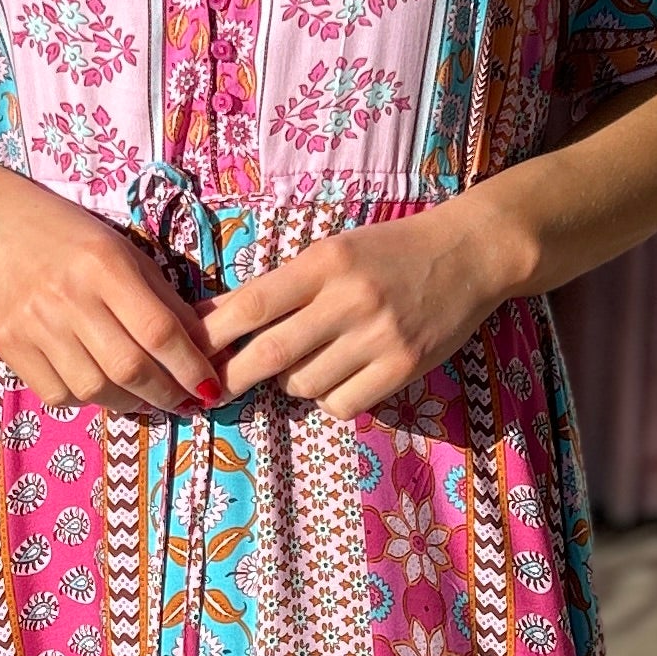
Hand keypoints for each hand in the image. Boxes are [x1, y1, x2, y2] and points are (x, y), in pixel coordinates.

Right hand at [0, 159, 220, 418]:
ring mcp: (33, 324)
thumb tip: (201, 346)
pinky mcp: (8, 345)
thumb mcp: (121, 250)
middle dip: (165, 394)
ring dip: (129, 402)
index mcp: (104, 264)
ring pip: (94, 389)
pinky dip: (87, 399)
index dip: (190, 366)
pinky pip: (58, 394)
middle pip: (129, 367)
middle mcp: (68, 297)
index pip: (158, 330)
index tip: (208, 386)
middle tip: (182, 400)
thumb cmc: (67, 234)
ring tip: (143, 396)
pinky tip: (98, 385)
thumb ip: (160, 297)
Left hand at [205, 197, 532, 416]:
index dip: (211, 335)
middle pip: (269, 354)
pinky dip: (330, 399)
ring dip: (292, 383)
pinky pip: (342, 404)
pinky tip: (341, 378)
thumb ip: (285, 286)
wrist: (470, 254)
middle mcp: (348, 300)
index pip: (251, 304)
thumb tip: (222, 323)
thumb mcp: (334, 252)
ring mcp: (378, 337)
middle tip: (213, 389)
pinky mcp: (403, 367)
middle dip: (232, 376)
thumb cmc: (391, 251)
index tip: (187, 352)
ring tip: (309, 362)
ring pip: (304, 384)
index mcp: (323, 263)